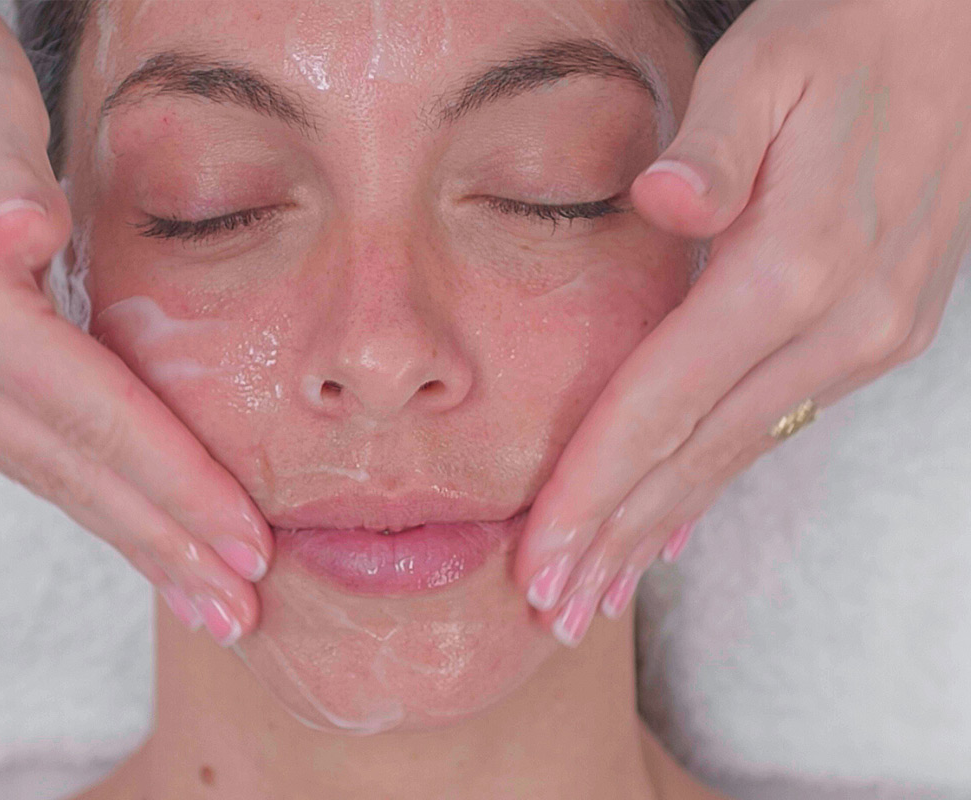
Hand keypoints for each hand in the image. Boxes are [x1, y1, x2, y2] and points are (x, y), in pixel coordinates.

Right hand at [0, 0, 269, 646]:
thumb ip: (1, 168)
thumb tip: (26, 236)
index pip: (89, 414)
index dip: (175, 485)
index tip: (246, 544)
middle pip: (65, 470)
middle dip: (160, 543)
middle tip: (240, 610)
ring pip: (33, 472)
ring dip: (122, 535)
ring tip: (195, 589)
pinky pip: (7, 443)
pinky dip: (75, 491)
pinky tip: (119, 518)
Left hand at [513, 0, 970, 644]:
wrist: (957, 39)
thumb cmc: (842, 42)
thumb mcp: (766, 66)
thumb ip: (713, 144)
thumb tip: (661, 205)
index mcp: (794, 265)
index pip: (663, 401)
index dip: (593, 484)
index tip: (537, 550)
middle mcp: (839, 325)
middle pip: (695, 455)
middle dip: (614, 537)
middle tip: (548, 608)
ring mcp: (866, 340)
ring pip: (735, 456)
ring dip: (659, 529)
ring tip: (596, 594)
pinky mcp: (875, 338)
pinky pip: (772, 430)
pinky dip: (710, 485)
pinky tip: (673, 529)